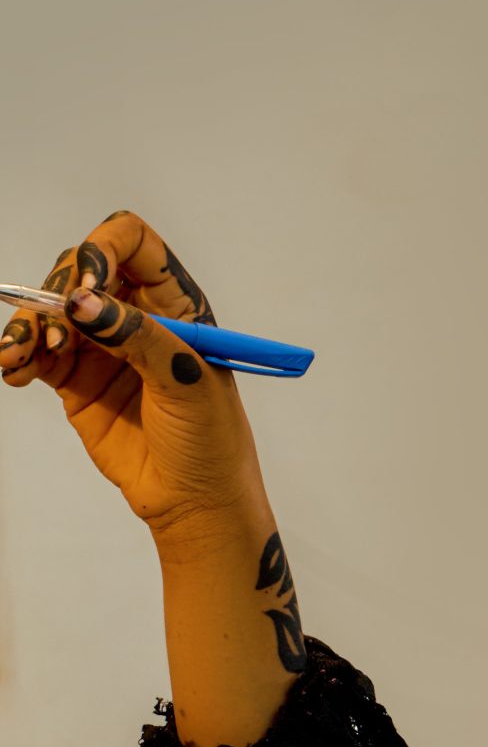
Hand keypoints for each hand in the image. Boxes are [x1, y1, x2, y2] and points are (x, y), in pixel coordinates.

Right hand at [0, 212, 266, 551]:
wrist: (194, 502)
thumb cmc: (210, 441)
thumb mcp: (187, 384)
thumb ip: (137, 338)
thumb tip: (84, 301)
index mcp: (177, 305)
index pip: (135, 244)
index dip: (104, 249)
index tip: (87, 286)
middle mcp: (137, 316)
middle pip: (81, 270)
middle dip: (58, 293)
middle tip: (60, 336)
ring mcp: (103, 347)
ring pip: (52, 309)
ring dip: (29, 324)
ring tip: (23, 357)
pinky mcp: (76, 379)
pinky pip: (37, 350)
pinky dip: (18, 352)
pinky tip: (15, 370)